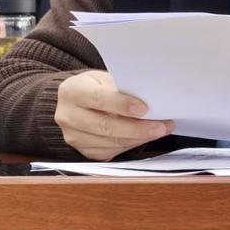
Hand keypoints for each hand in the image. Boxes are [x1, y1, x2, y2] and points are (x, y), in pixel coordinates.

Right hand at [55, 70, 173, 160]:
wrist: (79, 99)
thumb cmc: (98, 85)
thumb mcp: (105, 77)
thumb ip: (122, 87)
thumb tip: (151, 99)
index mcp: (72, 90)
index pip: (98, 99)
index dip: (122, 105)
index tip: (144, 109)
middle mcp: (68, 115)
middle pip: (105, 126)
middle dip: (137, 128)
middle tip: (161, 126)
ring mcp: (74, 136)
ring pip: (110, 142)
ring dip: (139, 138)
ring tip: (161, 130)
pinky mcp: (83, 151)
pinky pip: (111, 151)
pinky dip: (132, 144)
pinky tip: (146, 136)